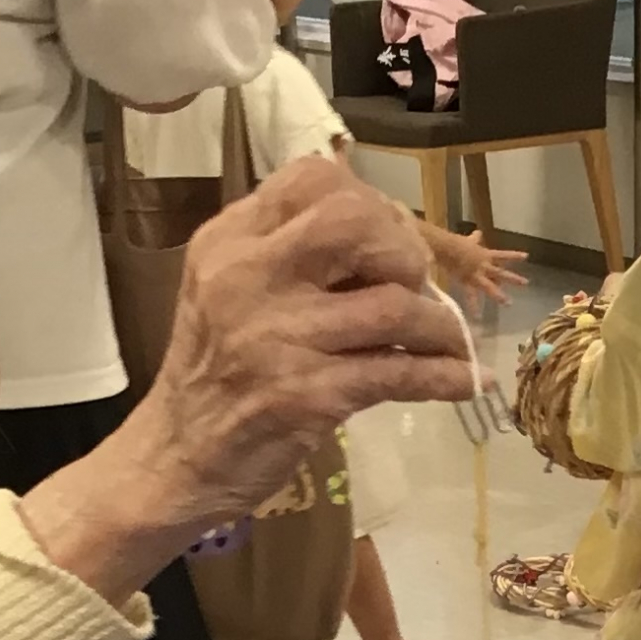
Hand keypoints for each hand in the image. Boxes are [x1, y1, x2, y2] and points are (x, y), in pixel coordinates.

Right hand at [128, 160, 471, 527]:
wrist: (175, 459)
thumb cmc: (212, 374)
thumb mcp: (227, 291)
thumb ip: (286, 256)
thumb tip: (388, 241)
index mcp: (230, 241)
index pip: (313, 180)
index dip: (371, 203)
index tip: (388, 242)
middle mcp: (248, 278)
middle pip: (354, 222)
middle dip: (404, 251)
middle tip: (414, 287)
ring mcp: (278, 338)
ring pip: (392, 304)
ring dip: (440, 325)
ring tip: (449, 341)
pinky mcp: (306, 396)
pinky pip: (398, 373)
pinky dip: (444, 375)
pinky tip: (465, 381)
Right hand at [440, 230, 528, 313]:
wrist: (447, 248)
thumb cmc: (456, 243)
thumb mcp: (468, 240)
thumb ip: (475, 238)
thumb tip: (478, 233)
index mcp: (485, 255)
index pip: (503, 255)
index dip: (515, 255)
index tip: (527, 257)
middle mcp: (484, 265)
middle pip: (501, 272)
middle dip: (513, 278)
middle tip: (526, 283)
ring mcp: (477, 274)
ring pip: (490, 286)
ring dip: (499, 295)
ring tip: (508, 303)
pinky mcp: (467, 281)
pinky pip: (471, 296)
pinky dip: (473, 306)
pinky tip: (477, 316)